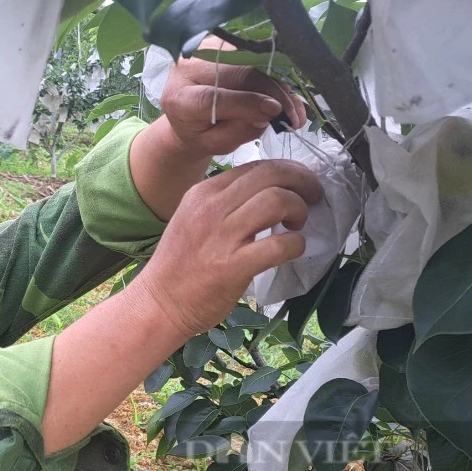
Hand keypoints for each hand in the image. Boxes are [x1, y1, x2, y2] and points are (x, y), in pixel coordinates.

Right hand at [132, 160, 322, 336]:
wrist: (158, 304)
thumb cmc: (178, 266)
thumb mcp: (193, 220)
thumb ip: (223, 205)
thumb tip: (266, 195)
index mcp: (203, 193)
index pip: (254, 166)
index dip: (286, 171)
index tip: (299, 184)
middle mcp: (211, 208)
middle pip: (270, 175)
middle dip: (302, 181)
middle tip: (313, 196)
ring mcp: (222, 237)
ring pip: (277, 201)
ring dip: (299, 209)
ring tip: (297, 225)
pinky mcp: (233, 266)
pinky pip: (279, 245)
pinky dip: (296, 245)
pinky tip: (293, 250)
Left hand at [160, 37, 308, 156]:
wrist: (185, 111)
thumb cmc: (199, 131)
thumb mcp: (213, 143)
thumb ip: (236, 132)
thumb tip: (268, 115)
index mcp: (180, 98)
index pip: (214, 97)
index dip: (246, 103)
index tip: (274, 111)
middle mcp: (190, 68)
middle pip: (238, 74)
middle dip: (272, 93)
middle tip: (293, 116)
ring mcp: (206, 50)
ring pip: (251, 63)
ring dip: (278, 84)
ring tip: (294, 110)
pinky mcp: (222, 42)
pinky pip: (255, 56)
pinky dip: (274, 75)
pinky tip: (286, 95)